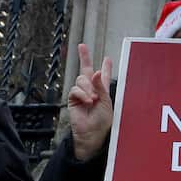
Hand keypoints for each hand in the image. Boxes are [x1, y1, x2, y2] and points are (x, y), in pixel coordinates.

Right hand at [68, 43, 112, 159]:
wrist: (92, 134)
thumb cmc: (102, 121)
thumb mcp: (106, 101)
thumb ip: (100, 86)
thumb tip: (94, 72)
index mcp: (102, 90)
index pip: (103, 75)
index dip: (105, 66)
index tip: (107, 58)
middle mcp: (91, 90)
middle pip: (86, 70)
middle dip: (84, 57)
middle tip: (82, 46)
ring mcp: (81, 94)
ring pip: (81, 79)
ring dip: (88, 88)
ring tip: (93, 99)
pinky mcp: (73, 99)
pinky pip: (75, 89)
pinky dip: (82, 94)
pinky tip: (87, 101)